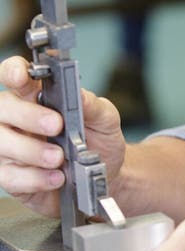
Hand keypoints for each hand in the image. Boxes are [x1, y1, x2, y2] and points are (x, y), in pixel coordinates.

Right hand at [0, 55, 125, 216]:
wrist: (108, 175)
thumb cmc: (100, 141)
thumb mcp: (105, 119)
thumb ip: (92, 105)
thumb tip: (79, 94)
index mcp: (34, 96)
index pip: (13, 75)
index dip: (13, 72)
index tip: (21, 77)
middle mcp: (16, 120)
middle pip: (1, 108)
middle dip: (25, 115)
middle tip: (55, 125)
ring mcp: (10, 148)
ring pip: (0, 143)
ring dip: (30, 150)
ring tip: (59, 157)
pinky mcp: (13, 176)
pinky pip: (9, 177)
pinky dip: (33, 178)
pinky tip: (56, 177)